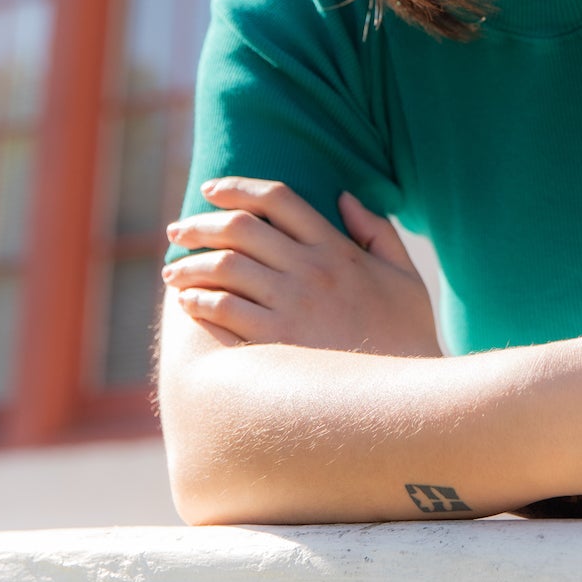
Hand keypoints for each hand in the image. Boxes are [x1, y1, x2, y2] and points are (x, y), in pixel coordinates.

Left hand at [162, 178, 442, 356]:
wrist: (403, 394)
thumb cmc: (407, 336)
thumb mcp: (404, 275)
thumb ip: (377, 231)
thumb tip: (344, 196)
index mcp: (338, 248)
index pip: (279, 199)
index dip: (238, 187)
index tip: (212, 190)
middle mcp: (312, 269)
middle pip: (241, 228)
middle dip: (200, 224)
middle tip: (177, 229)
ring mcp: (293, 305)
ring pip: (224, 267)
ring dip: (190, 265)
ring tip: (174, 271)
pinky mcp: (276, 341)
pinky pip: (223, 311)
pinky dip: (198, 302)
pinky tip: (188, 304)